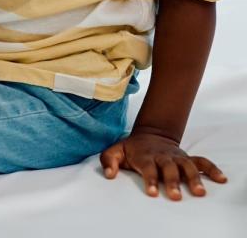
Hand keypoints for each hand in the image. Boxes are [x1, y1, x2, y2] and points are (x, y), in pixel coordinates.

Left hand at [100, 129, 226, 199]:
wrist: (150, 134)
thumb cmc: (131, 148)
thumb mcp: (115, 151)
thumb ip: (109, 161)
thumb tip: (109, 174)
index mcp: (146, 157)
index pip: (147, 169)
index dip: (149, 180)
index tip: (151, 193)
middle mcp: (163, 157)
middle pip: (169, 169)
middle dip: (172, 182)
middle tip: (175, 196)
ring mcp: (177, 157)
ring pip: (188, 166)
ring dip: (194, 178)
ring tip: (199, 192)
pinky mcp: (187, 158)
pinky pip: (202, 161)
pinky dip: (212, 169)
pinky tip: (221, 179)